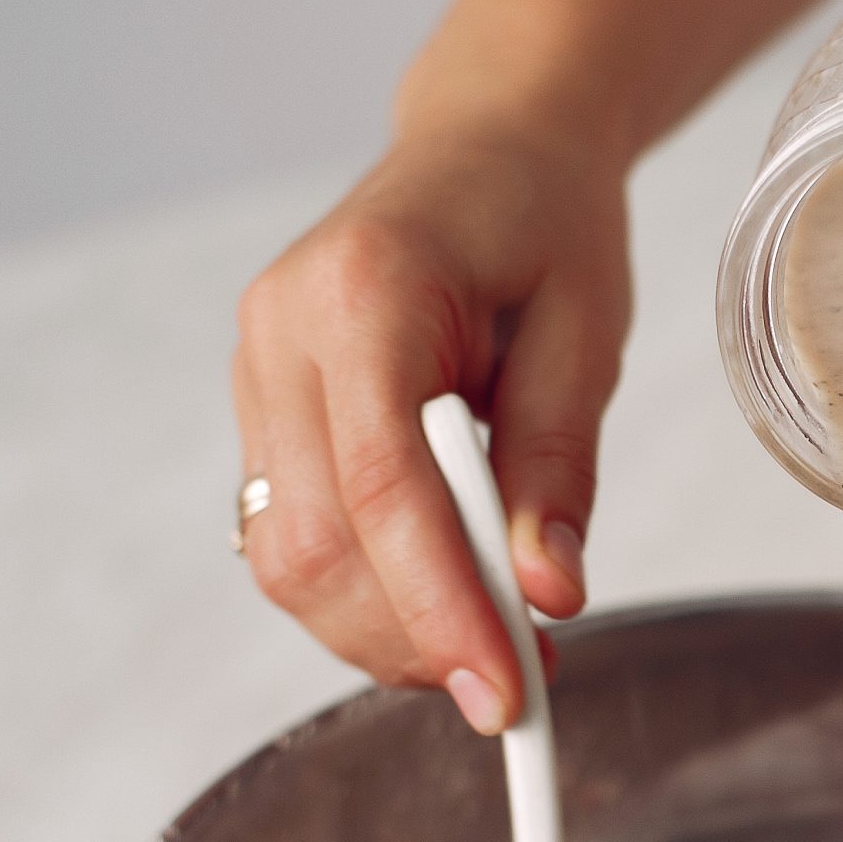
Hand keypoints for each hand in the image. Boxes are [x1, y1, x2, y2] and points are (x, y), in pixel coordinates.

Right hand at [232, 123, 628, 731]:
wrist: (486, 146)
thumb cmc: (543, 224)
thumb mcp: (585, 334)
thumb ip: (558, 466)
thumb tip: (550, 594)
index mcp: (363, 293)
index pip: (383, 489)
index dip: (440, 609)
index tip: (505, 695)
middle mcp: (281, 333)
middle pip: (316, 544)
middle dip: (414, 639)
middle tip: (518, 685)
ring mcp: (256, 373)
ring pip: (287, 561)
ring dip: (386, 634)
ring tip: (492, 649)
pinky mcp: (263, 412)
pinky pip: (292, 537)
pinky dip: (366, 596)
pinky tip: (443, 606)